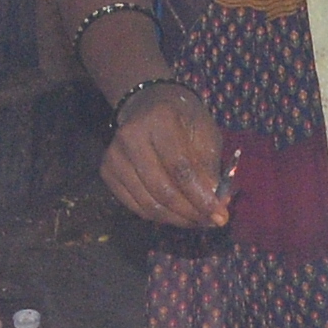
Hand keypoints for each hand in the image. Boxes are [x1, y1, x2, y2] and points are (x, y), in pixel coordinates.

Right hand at [99, 83, 232, 229]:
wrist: (148, 104)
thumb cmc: (183, 120)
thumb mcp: (204, 135)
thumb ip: (209, 169)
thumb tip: (215, 206)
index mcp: (160, 120)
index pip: (181, 168)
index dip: (201, 198)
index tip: (220, 217)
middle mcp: (131, 136)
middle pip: (162, 189)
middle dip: (190, 213)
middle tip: (210, 223)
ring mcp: (114, 155)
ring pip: (147, 203)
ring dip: (176, 219)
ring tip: (196, 221)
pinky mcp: (107, 171)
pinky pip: (134, 205)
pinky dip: (158, 216)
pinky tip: (176, 215)